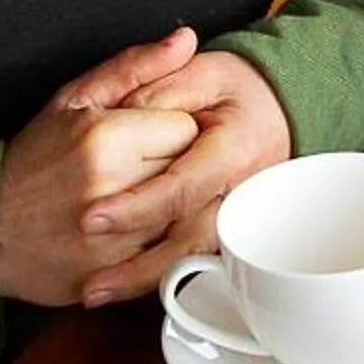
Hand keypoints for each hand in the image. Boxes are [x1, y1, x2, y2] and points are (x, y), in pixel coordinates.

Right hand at [0, 28, 204, 307]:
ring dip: (176, 206)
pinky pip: (168, 254)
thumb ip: (135, 67)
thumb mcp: (74, 100)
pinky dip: (163, 242)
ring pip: (187, 216)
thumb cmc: (31, 160)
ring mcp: (115, 240)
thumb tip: (186, 40)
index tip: (156, 136)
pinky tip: (138, 229)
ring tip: (142, 196)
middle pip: (192, 173)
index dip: (175, 130)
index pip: (187, 128)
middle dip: (179, 167)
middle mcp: (114, 191)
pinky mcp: (116, 275)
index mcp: (105, 139)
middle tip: (148, 167)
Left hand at [74, 51, 296, 306]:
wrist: (275, 109)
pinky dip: (157, 276)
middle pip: (189, 237)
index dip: (137, 205)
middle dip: (138, 264)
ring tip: (95, 292)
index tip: (91, 218)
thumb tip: (122, 112)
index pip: (182, 185)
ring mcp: (238, 215)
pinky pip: (192, 259)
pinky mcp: (226, 229)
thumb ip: (156, 86)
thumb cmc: (234, 90)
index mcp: (237, 146)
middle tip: (89, 280)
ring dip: (144, 279)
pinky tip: (120, 289)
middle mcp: (243, 189)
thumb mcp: (198, 71)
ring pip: (192, 258)